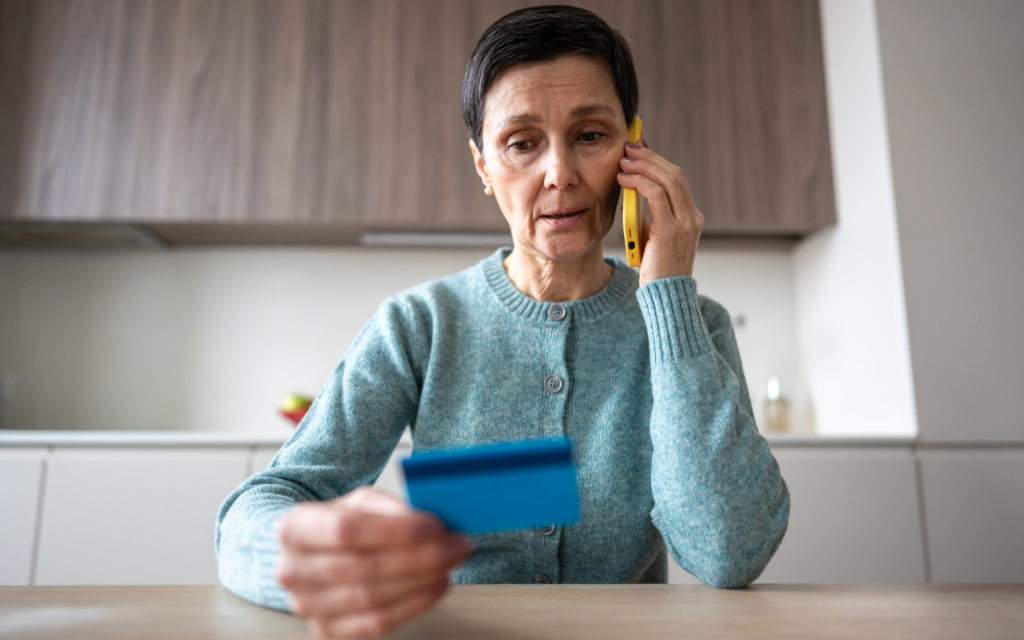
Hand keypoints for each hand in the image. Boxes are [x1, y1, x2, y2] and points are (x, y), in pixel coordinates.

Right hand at [276, 486, 470, 638]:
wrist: (311, 554)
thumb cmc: (340, 524)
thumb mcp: (358, 502)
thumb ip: (388, 508)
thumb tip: (428, 524)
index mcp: (295, 528)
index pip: (347, 530)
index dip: (395, 530)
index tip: (435, 527)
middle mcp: (293, 570)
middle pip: (363, 567)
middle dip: (419, 557)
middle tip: (455, 546)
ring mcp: (308, 606)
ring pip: (373, 598)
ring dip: (421, 582)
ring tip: (450, 564)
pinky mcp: (328, 631)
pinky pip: (377, 623)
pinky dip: (414, 605)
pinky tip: (436, 586)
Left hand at [617, 140, 703, 286]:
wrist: (666, 296)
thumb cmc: (656, 269)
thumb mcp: (653, 236)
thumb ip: (649, 215)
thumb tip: (634, 191)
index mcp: (690, 216)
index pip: (676, 179)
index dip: (657, 161)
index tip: (639, 150)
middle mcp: (692, 216)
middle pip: (674, 174)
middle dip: (649, 157)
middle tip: (629, 147)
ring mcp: (685, 222)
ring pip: (667, 180)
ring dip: (643, 166)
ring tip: (623, 160)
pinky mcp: (672, 230)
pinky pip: (657, 195)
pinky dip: (640, 182)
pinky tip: (624, 179)